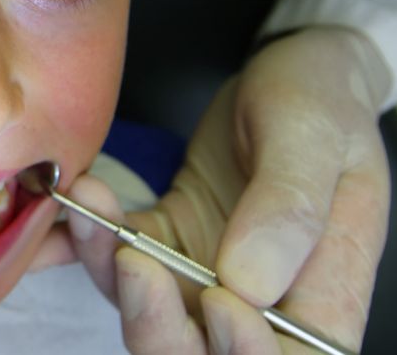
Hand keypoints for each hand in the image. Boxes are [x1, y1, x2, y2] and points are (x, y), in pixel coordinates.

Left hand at [41, 26, 391, 352]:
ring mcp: (206, 274)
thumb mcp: (316, 135)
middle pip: (202, 353)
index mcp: (325, 290)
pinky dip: (85, 239)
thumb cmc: (322, 99)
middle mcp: (260, 300)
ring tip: (92, 207)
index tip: (220, 300)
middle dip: (158, 328)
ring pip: (147, 311)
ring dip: (110, 271)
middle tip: (134, 262)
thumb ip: (291, 206)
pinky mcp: (166, 241)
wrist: (290, 71)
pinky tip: (72, 205)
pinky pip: (116, 258)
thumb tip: (248, 284)